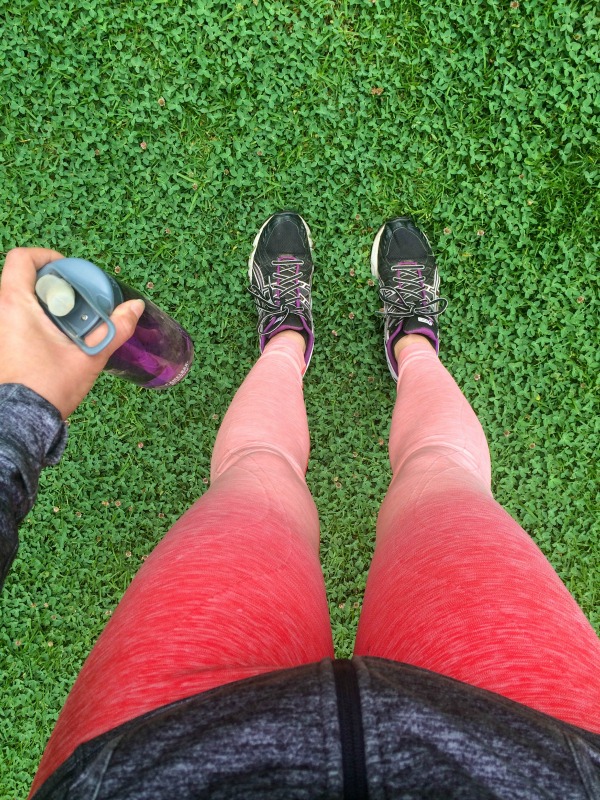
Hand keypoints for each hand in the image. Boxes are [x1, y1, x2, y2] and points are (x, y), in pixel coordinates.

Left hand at [0, 248, 144, 418]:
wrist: (25, 420)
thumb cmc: (51, 386)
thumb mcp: (90, 355)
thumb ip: (115, 328)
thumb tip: (134, 306)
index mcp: (15, 304)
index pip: (21, 258)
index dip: (47, 257)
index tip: (70, 272)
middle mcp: (0, 312)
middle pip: (22, 278)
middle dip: (52, 284)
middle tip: (78, 300)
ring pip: (19, 300)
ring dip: (45, 304)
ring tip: (70, 322)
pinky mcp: (2, 346)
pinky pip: (16, 319)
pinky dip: (36, 320)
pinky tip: (57, 340)